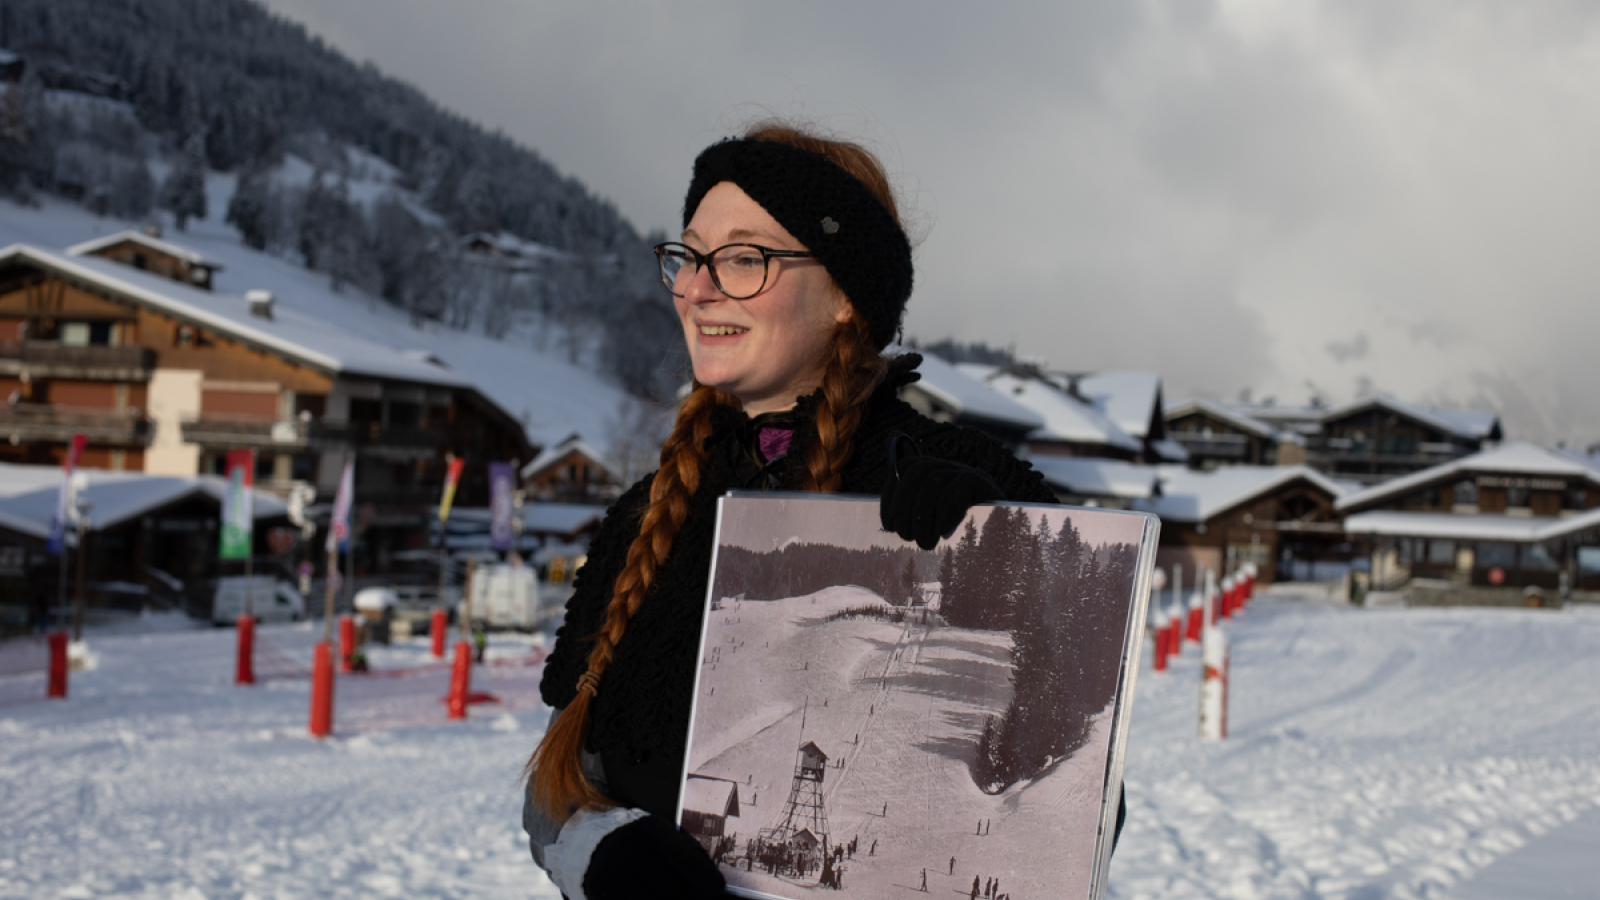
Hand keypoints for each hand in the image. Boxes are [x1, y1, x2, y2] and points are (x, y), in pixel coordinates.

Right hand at [584, 815, 724, 899]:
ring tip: (675, 895)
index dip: (706, 879)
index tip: (717, 889)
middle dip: (691, 898)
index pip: (686, 861)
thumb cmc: (647, 848)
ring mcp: (614, 875)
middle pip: (673, 890)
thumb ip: (687, 858)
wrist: (601, 849)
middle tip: (699, 896)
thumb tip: (715, 888)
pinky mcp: (603, 893)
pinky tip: (653, 896)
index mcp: (651, 831)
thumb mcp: (665, 840)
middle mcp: (630, 851)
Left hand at [880, 438, 1003, 549]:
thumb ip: (912, 509)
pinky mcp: (985, 484)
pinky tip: (943, 533)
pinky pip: (958, 488)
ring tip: (927, 541)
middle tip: (908, 536)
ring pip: (935, 480)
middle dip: (904, 506)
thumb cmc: (962, 538)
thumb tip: (889, 498)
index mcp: (935, 471)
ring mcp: (970, 472)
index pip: (904, 467)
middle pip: (917, 471)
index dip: (891, 495)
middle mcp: (951, 467)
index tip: (889, 524)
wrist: (1004, 546)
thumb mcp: (931, 524)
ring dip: (923, 515)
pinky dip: (945, 512)